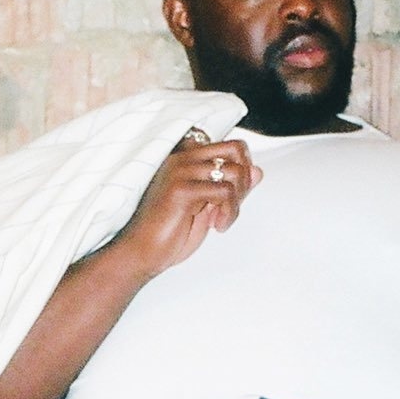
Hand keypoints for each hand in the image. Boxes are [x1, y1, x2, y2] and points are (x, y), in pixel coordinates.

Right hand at [110, 135, 260, 281]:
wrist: (141, 252)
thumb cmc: (169, 232)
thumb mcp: (208, 206)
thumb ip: (231, 187)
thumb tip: (258, 171)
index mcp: (187, 156)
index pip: (231, 146)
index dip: (242, 171)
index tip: (232, 198)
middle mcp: (183, 156)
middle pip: (237, 149)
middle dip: (244, 180)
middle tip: (232, 206)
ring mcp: (181, 170)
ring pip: (234, 171)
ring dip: (237, 202)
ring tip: (222, 220)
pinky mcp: (181, 189)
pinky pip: (225, 192)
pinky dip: (229, 213)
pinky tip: (217, 226)